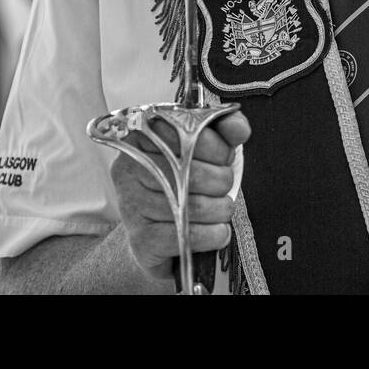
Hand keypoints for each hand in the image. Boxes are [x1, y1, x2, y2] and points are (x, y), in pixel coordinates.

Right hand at [109, 110, 250, 281]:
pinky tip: (216, 231)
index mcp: (143, 137)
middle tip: (223, 186)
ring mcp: (130, 205)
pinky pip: (188, 236)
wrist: (158, 234)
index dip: (217, 148)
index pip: (186, 134)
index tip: (224, 158)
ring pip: (192, 207)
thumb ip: (224, 130)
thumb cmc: (185, 182)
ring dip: (220, 209)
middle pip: (192, 172)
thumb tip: (239, 128)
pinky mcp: (140, 239)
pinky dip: (213, 235)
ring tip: (221, 208)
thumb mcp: (206, 148)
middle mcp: (129, 168)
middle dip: (222, 181)